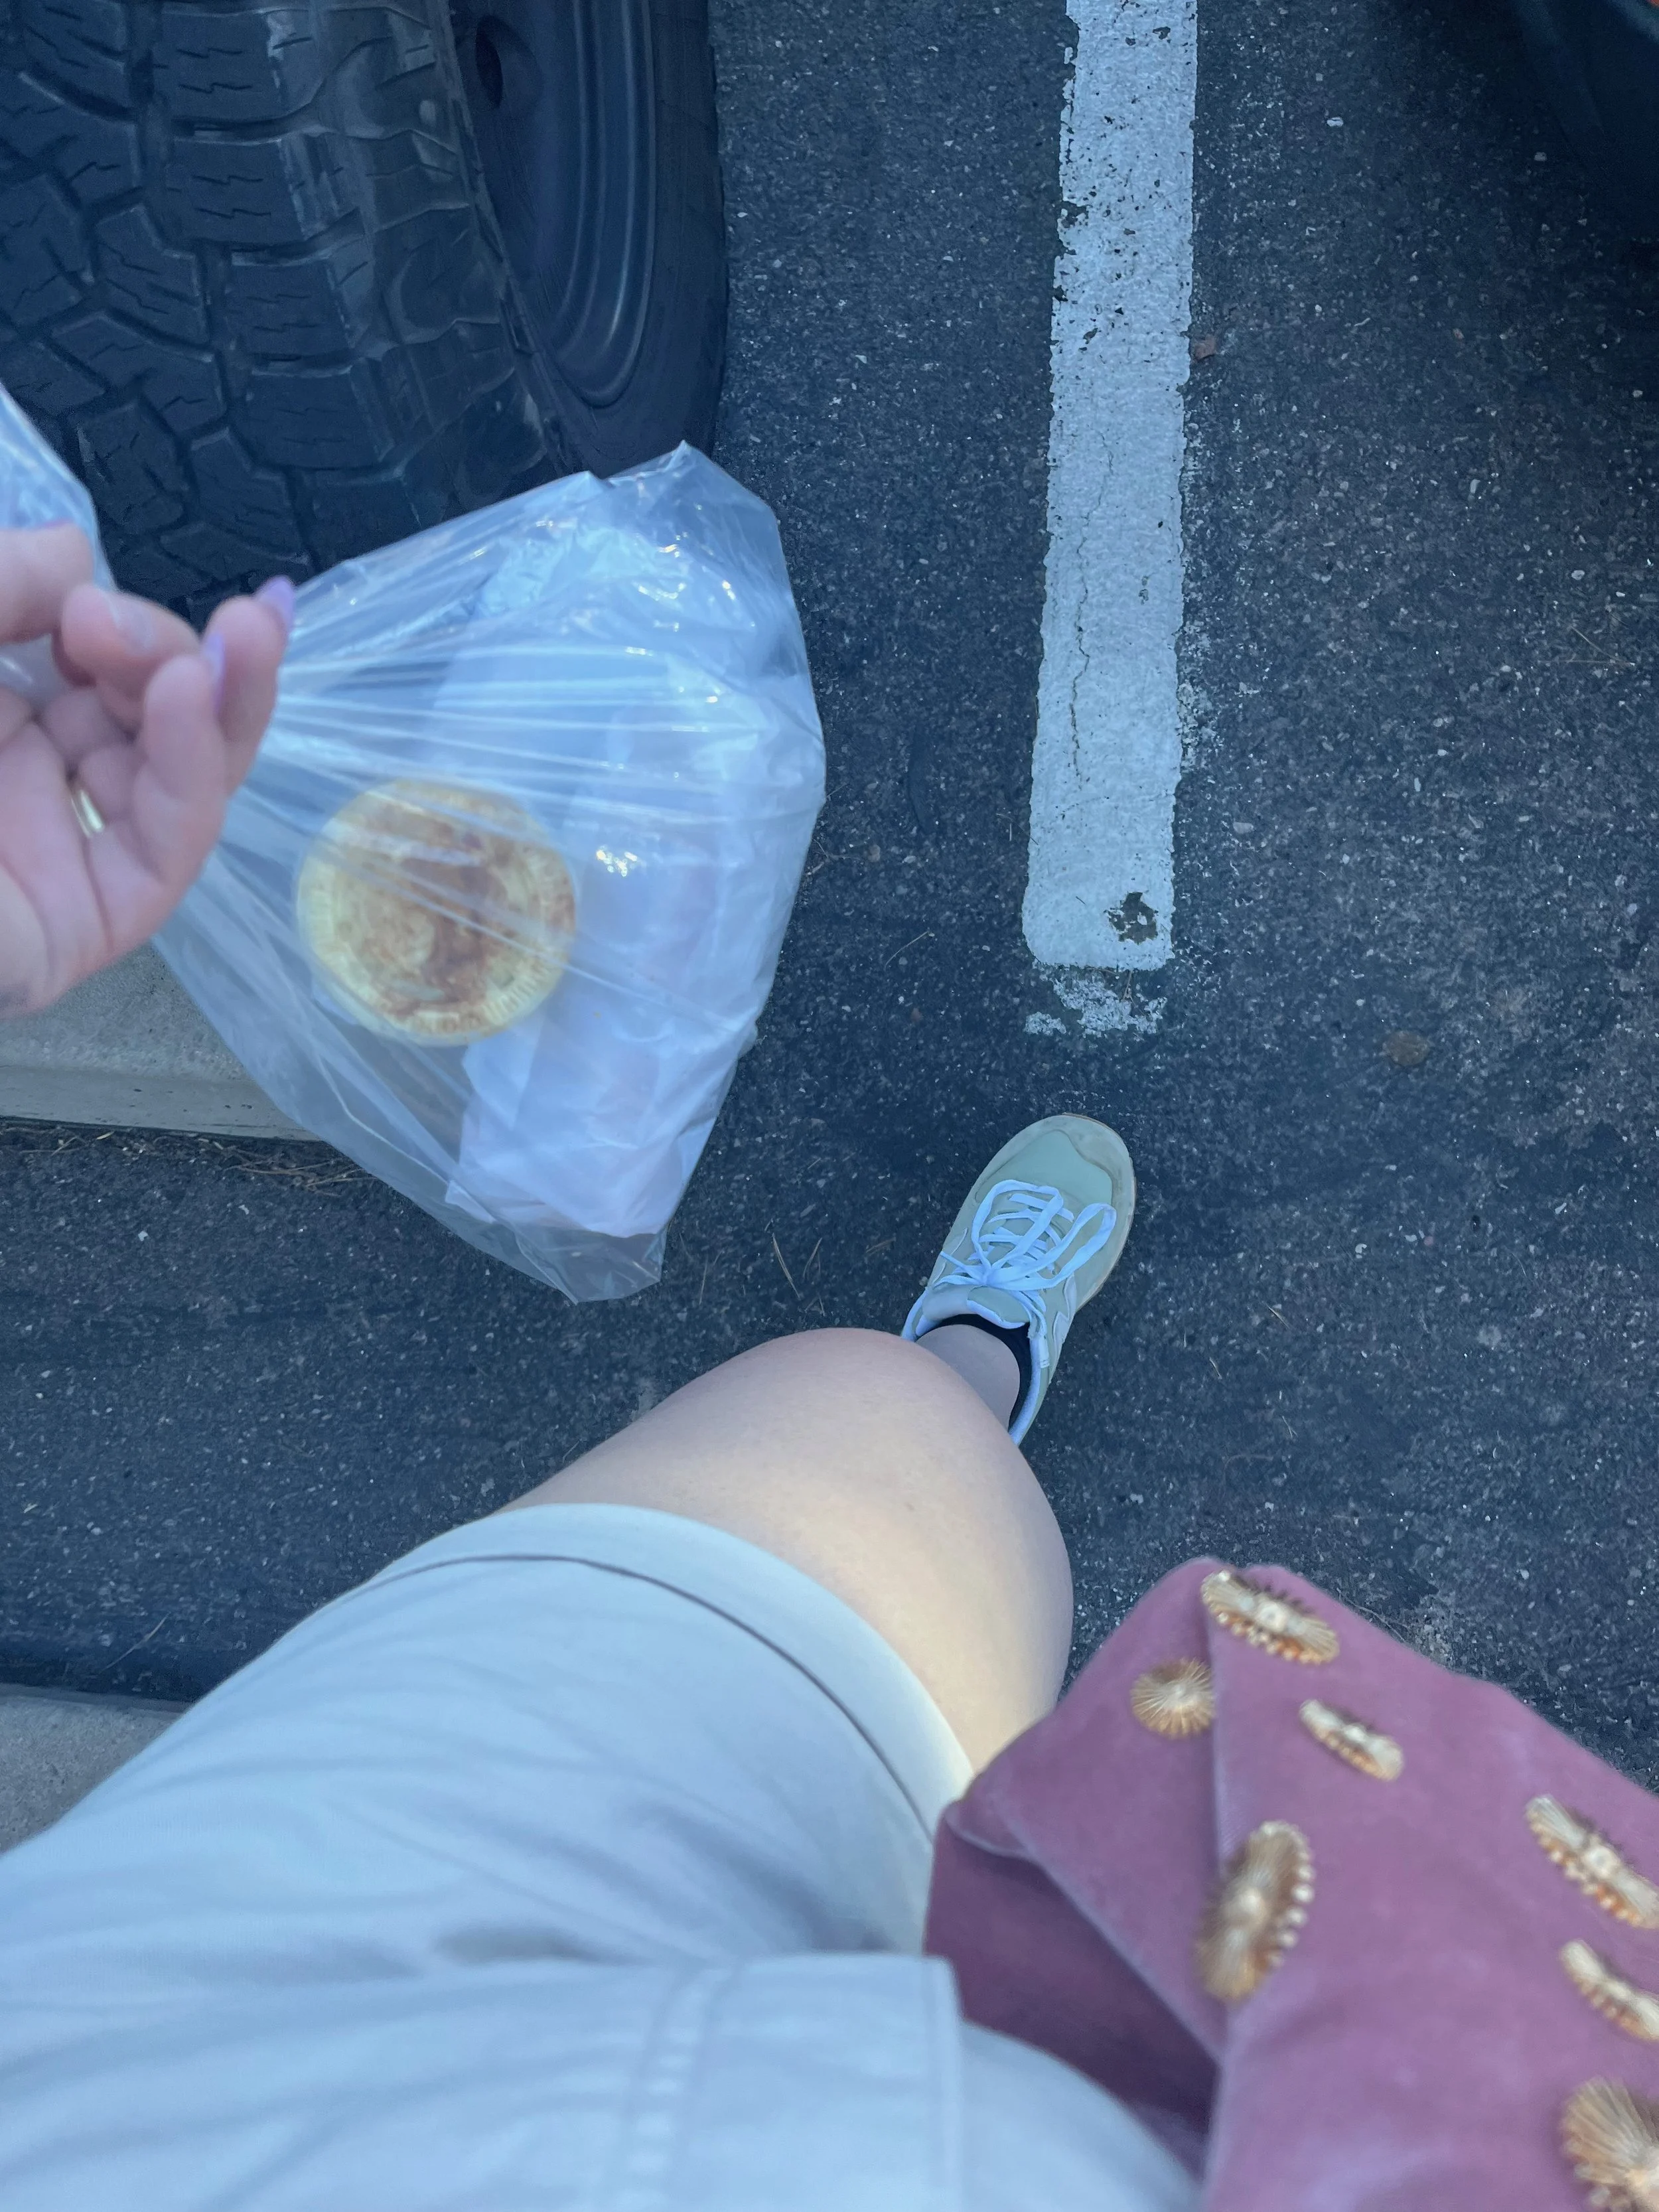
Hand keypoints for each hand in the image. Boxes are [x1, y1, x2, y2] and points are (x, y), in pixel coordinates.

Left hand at [0, 524, 290, 1016]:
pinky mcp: (75, 928)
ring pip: (175, 778)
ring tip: (242, 636)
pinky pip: (164, 847)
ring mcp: (46, 859)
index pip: (84, 664)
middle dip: (184, 654)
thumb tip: (80, 559)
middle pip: (148, 718)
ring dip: (217, 701)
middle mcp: (9, 786)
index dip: (119, 622)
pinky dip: (197, 768)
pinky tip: (197, 697)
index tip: (85, 598)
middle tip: (193, 617)